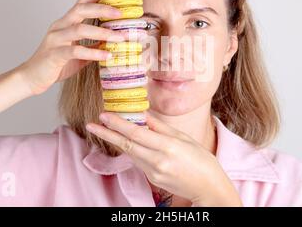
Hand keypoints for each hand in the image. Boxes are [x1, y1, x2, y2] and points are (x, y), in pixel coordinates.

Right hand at [15, 0, 127, 95]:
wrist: (32, 78)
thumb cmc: (55, 64)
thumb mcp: (79, 53)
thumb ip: (93, 45)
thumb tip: (114, 43)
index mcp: (66, 22)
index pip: (84, 0)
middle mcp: (60, 26)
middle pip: (82, 8)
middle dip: (103, 8)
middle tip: (121, 13)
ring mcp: (55, 39)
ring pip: (80, 29)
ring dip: (102, 32)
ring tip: (120, 37)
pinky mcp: (54, 54)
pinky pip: (75, 51)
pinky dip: (93, 52)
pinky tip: (107, 56)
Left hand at [86, 112, 242, 205]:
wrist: (208, 187)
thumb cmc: (201, 159)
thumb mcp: (183, 138)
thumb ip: (160, 126)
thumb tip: (143, 114)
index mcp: (168, 146)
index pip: (136, 133)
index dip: (118, 124)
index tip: (104, 115)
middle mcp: (158, 161)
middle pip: (126, 145)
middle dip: (107, 133)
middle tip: (92, 124)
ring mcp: (154, 172)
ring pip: (130, 153)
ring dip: (117, 141)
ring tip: (105, 128)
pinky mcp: (152, 180)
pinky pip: (138, 161)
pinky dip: (131, 150)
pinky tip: (127, 141)